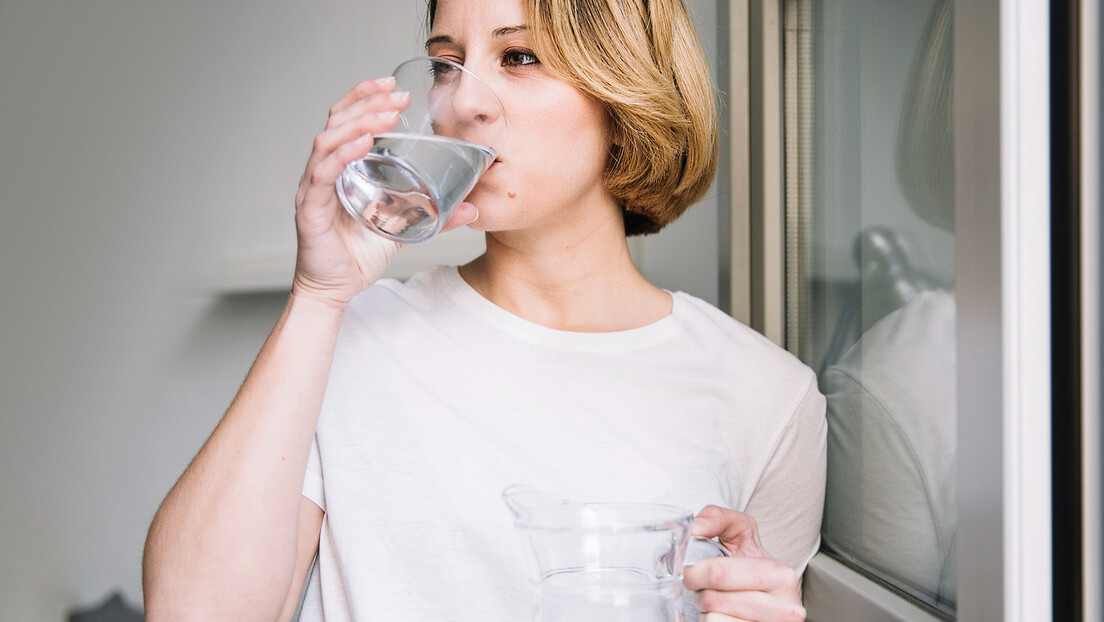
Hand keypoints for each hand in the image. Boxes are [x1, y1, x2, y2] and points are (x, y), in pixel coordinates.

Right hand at [291, 78, 479, 307]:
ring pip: (328, 139)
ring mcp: (315, 187)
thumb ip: (436, 216)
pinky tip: (363, 143)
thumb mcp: (406, 229)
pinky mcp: (310, 208)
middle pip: (337, 120)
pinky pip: (323, 173)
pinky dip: (342, 154)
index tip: (393, 85)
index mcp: (343, 167)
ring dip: (359, 122)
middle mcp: (325, 170)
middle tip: (398, 96)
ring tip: (387, 115)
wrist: (336, 290)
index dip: (366, 97)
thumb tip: (473, 206)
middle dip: (367, 102)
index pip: (347, 119)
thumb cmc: (359, 256)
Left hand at [683, 505, 805, 621]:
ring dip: (706, 610)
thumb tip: (697, 525)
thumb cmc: (749, 568)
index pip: (719, 573)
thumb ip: (718, 518)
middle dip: (699, 591)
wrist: (766, 599)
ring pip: (713, 620)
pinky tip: (725, 615)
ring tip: (719, 601)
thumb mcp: (741, 534)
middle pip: (713, 598)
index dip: (696, 572)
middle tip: (703, 587)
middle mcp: (785, 609)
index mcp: (781, 576)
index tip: (693, 571)